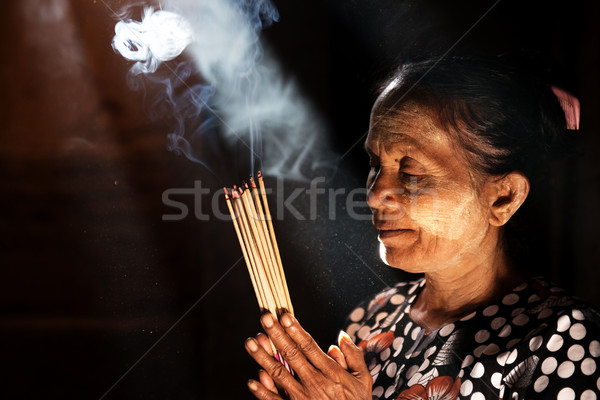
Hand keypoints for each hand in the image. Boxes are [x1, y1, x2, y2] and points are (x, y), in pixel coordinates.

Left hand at [245, 312, 372, 398]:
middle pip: (292, 355)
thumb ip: (353, 356)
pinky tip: (251, 381)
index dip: (296, 330)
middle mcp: (315, 382)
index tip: (285, 315)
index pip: (309, 346)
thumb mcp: (362, 380)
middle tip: (265, 318)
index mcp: (331, 372)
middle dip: (277, 335)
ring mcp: (303, 398)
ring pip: (279, 374)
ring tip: (250, 342)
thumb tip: (341, 336)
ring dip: (263, 358)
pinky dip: (263, 392)